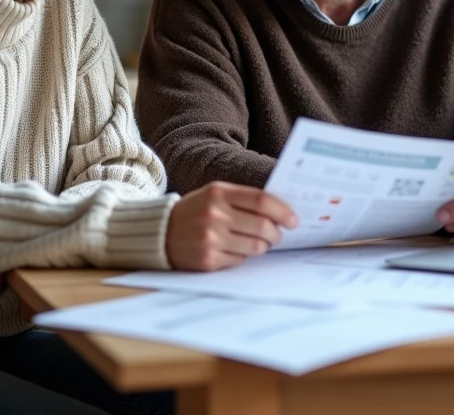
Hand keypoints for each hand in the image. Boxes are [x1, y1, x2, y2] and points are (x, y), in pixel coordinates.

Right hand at [166, 181, 298, 271]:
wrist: (160, 232)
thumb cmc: (195, 211)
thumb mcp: (214, 195)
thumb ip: (243, 198)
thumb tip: (280, 211)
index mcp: (219, 193)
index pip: (262, 201)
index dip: (283, 211)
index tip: (293, 219)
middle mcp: (215, 214)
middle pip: (263, 226)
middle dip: (277, 233)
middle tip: (278, 235)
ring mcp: (211, 239)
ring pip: (256, 246)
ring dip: (264, 246)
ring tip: (259, 242)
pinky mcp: (208, 260)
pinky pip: (241, 260)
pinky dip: (244, 256)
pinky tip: (235, 249)